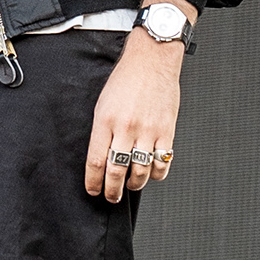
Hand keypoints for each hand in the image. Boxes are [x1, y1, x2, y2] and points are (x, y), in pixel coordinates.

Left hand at [85, 7, 187, 200]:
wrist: (151, 61)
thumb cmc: (125, 81)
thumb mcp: (102, 104)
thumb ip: (102, 131)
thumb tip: (100, 159)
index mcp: (105, 121)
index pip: (95, 161)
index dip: (93, 182)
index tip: (93, 191)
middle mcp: (126, 128)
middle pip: (116, 171)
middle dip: (111, 190)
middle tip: (110, 197)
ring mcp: (148, 131)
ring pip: (141, 172)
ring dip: (134, 185)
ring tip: (130, 186)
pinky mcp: (167, 131)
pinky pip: (162, 163)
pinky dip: (156, 174)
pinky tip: (151, 173)